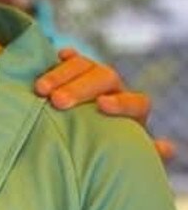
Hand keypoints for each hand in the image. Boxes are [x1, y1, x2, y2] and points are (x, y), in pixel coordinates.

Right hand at [34, 47, 175, 162]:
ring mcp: (91, 77)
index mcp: (132, 110)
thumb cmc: (106, 150)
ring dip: (61, 75)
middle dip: (80, 89)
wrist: (88, 138)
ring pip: (83, 66)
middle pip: (104, 78)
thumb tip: (167, 148)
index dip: (121, 103)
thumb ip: (146, 152)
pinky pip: (69, 59)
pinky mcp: (71, 73)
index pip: (135, 101)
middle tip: (58, 102)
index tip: (102, 106)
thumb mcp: (126, 154)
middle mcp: (113, 89)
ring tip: (41, 90)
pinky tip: (54, 56)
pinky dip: (63, 57)